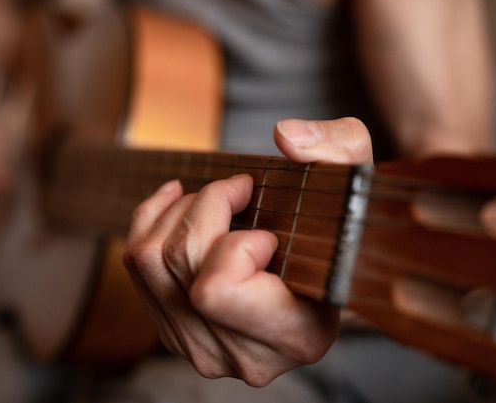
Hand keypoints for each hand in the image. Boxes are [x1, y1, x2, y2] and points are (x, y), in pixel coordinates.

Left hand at [123, 117, 372, 385]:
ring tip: (216, 198)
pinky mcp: (174, 332)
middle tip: (240, 191)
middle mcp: (245, 356)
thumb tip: (286, 137)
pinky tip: (179, 200)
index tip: (269, 232)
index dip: (238, 243)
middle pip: (180, 264)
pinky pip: (137, 266)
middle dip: (208, 206)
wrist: (323, 274)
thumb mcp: (358, 185)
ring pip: (150, 261)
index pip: (219, 289)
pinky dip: (153, 218)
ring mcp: (202, 349)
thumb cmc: (340, 235)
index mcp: (297, 336)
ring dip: (180, 210)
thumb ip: (341, 151)